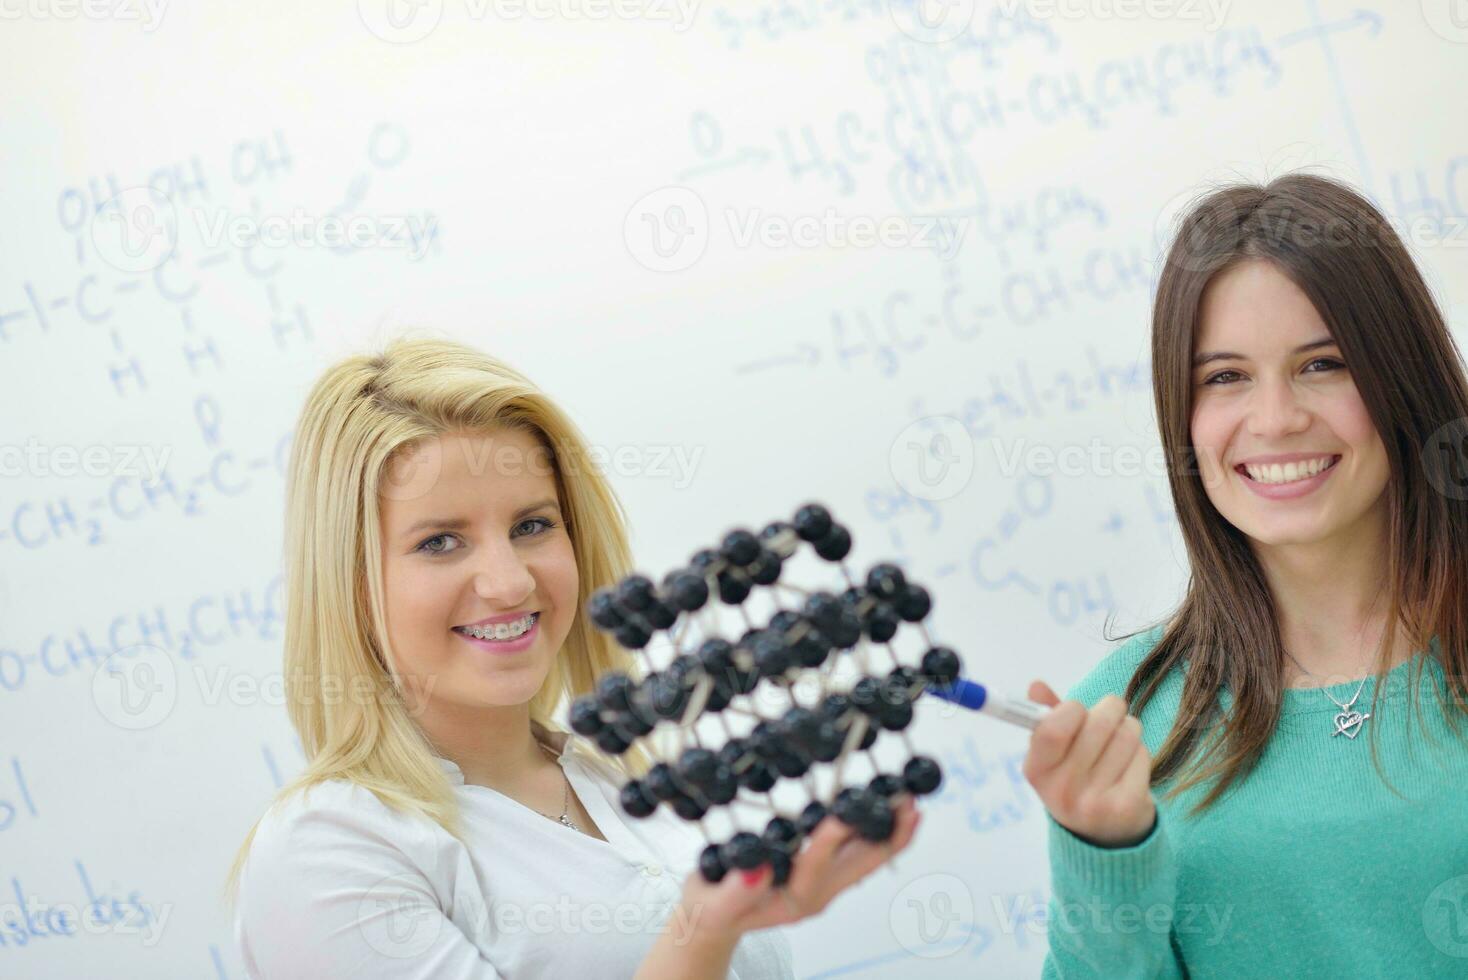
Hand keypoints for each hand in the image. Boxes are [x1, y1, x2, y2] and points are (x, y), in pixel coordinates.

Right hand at [672, 795, 920, 945]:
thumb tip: (759, 868)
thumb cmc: (711, 909)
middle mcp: (817, 893)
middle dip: (887, 837)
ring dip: (889, 832)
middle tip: (909, 807)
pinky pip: (858, 853)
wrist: (713, 919)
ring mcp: (824, 885)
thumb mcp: (712, 903)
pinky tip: (883, 810)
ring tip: (910, 803)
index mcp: (793, 900)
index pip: (815, 866)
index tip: (843, 815)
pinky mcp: (823, 873)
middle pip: (860, 866)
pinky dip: (875, 830)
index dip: (830, 840)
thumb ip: (734, 891)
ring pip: (866, 859)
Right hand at [1021, 681, 1155, 848]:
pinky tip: (1130, 765)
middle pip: (1098, 723)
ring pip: (1126, 734)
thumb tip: (1036, 685)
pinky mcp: (1127, 807)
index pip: (1052, 728)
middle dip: (1110, 709)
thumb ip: (1047, 718)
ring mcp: (1095, 802)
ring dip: (1128, 728)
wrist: (1103, 836)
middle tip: (1110, 715)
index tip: (1077, 712)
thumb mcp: (1053, 755)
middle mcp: (1062, 790)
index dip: (1071, 709)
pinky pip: (1142, 754)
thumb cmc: (1076, 780)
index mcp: (1037, 772)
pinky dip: (1140, 752)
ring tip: (1121, 741)